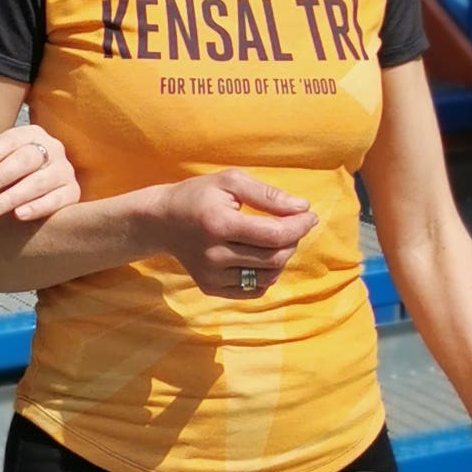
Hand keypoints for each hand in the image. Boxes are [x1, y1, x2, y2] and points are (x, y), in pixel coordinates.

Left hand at [0, 123, 80, 221]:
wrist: (33, 196)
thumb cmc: (6, 177)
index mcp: (31, 134)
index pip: (9, 140)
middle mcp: (53, 148)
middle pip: (25, 159)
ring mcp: (65, 170)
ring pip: (40, 181)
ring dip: (12, 196)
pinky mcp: (73, 192)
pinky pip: (57, 200)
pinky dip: (37, 207)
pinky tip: (18, 215)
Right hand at [152, 170, 319, 297]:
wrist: (162, 221)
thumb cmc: (199, 195)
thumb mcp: (231, 181)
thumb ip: (268, 195)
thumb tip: (302, 209)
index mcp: (219, 224)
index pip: (273, 235)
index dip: (299, 226)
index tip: (309, 216)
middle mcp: (214, 255)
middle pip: (274, 258)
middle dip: (293, 241)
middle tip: (293, 225)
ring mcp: (211, 276)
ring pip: (267, 277)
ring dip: (282, 258)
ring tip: (276, 240)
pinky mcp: (211, 288)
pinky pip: (253, 289)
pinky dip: (266, 274)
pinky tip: (260, 256)